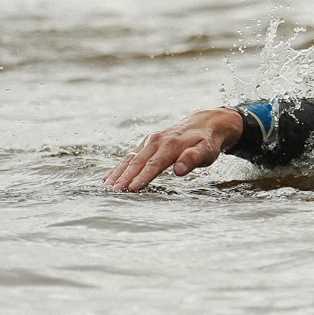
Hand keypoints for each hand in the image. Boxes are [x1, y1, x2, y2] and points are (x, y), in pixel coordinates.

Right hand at [104, 108, 244, 190]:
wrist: (203, 123)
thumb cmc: (206, 141)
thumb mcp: (206, 151)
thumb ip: (192, 159)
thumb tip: (179, 170)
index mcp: (171, 144)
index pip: (154, 163)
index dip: (143, 177)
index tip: (132, 188)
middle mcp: (157, 140)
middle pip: (138, 161)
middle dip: (125, 177)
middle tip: (114, 192)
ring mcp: (149, 141)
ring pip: (130, 158)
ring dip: (118, 172)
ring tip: (107, 186)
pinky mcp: (146, 143)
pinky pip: (129, 155)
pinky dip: (119, 166)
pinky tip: (108, 177)